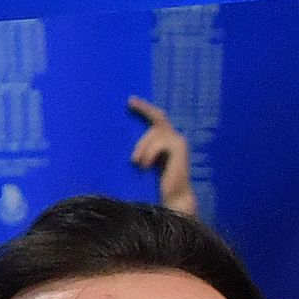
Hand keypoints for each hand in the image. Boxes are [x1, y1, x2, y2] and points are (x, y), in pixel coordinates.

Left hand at [125, 93, 192, 216]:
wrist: (172, 198)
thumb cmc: (156, 184)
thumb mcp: (145, 162)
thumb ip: (141, 149)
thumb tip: (120, 138)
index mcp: (166, 141)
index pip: (156, 119)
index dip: (144, 108)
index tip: (130, 100)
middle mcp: (174, 138)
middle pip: (158, 117)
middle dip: (144, 108)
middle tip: (129, 101)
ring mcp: (178, 142)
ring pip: (154, 133)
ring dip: (142, 147)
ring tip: (137, 163)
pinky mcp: (179, 148)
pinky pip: (158, 143)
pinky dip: (148, 154)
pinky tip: (145, 166)